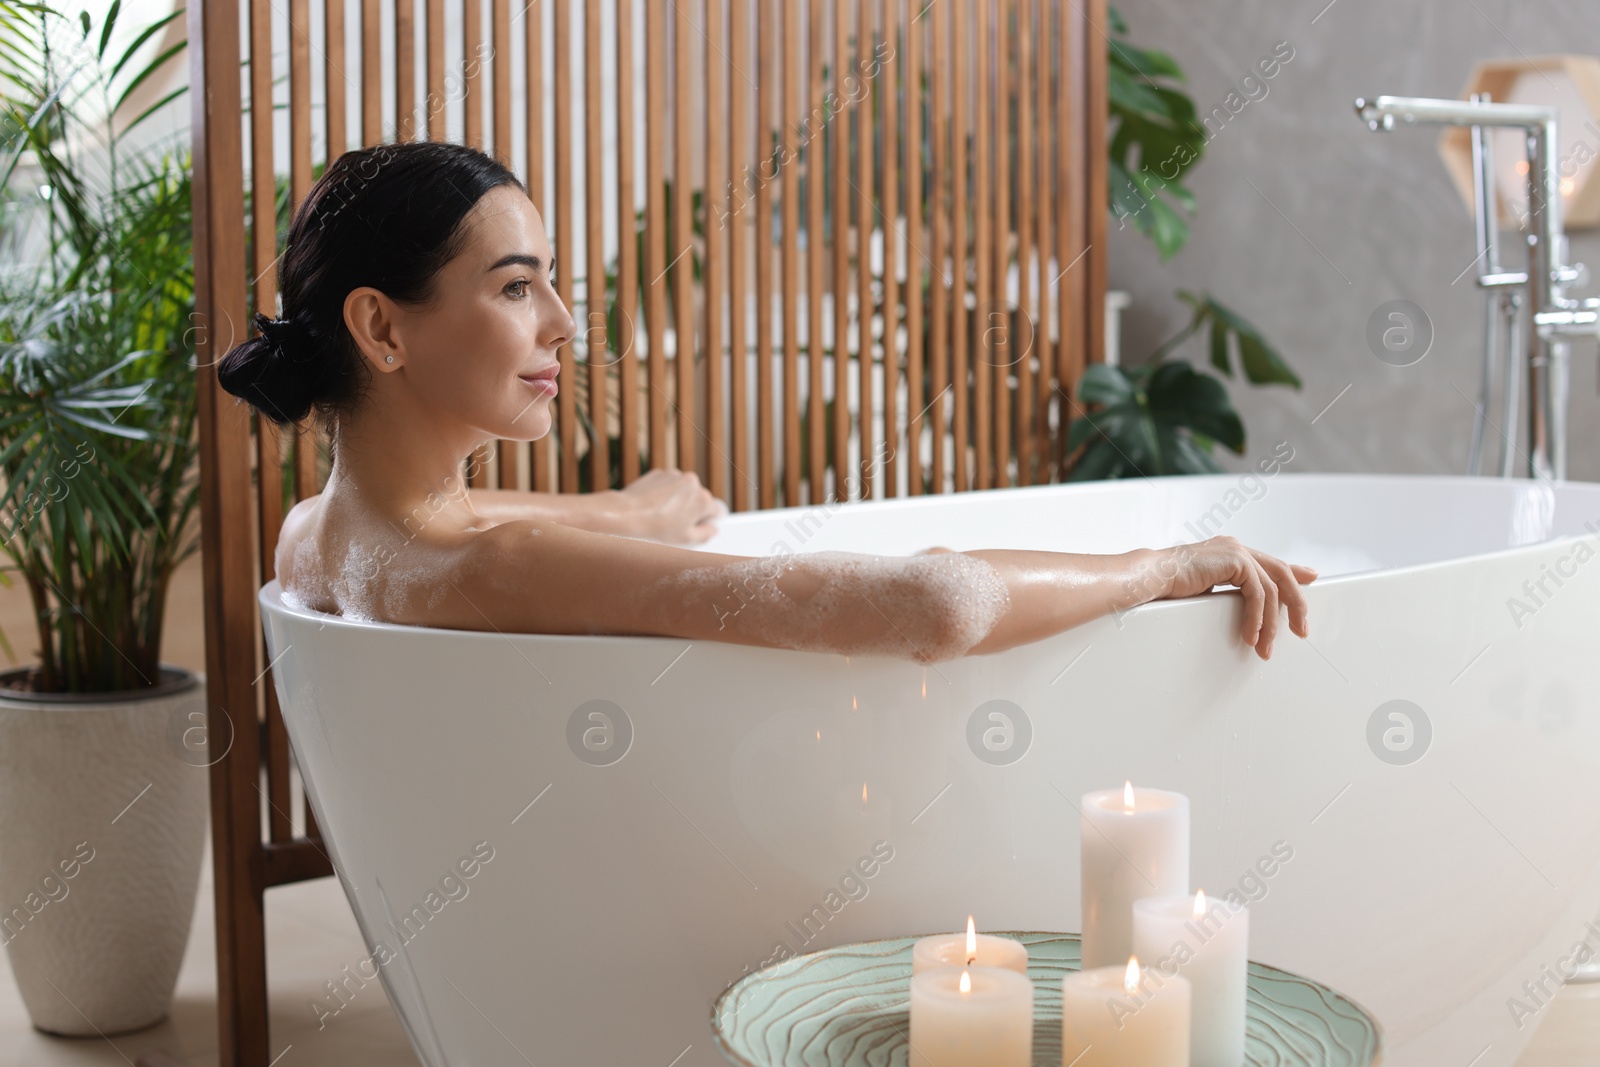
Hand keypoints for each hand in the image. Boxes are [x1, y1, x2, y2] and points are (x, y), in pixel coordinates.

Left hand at [617, 469, 726, 543]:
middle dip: (690, 510)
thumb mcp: (685, 538)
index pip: (715, 511)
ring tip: (662, 515)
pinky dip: (664, 493)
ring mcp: (675, 475)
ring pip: (683, 490)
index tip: (695, 526)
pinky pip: (668, 484)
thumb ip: (706, 534)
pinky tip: (654, 506)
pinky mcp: (660, 473)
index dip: (706, 521)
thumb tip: (712, 529)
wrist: (628, 514)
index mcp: (703, 499)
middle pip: (698, 498)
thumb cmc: (656, 527)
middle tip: (675, 523)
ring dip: (677, 500)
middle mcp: (692, 483)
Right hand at [1153, 535, 1316, 659]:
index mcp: (1228, 552)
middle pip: (1280, 574)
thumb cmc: (1166, 587)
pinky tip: (1251, 635)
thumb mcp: (1205, 590)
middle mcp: (1235, 547)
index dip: (1293, 572)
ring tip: (1265, 648)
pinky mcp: (1234, 559)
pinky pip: (1257, 593)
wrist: (1149, 578)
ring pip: (1271, 588)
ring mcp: (1236, 551)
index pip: (1269, 563)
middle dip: (1295, 604)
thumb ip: (1227, 592)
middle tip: (1301, 630)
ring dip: (1271, 623)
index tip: (1310, 579)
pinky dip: (1257, 618)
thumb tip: (1241, 607)